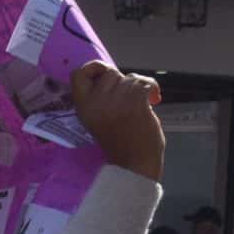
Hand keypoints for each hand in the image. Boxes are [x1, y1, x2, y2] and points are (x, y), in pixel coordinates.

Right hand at [70, 62, 164, 180]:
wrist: (134, 166)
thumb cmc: (119, 144)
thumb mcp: (98, 120)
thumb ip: (100, 99)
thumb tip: (114, 76)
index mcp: (84, 108)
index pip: (78, 74)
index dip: (92, 68)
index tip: (104, 74)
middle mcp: (96, 103)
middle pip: (110, 73)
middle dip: (123, 81)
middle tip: (129, 96)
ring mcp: (116, 103)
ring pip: (130, 78)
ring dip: (140, 86)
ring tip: (143, 101)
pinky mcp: (135, 104)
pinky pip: (145, 83)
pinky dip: (153, 88)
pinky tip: (154, 99)